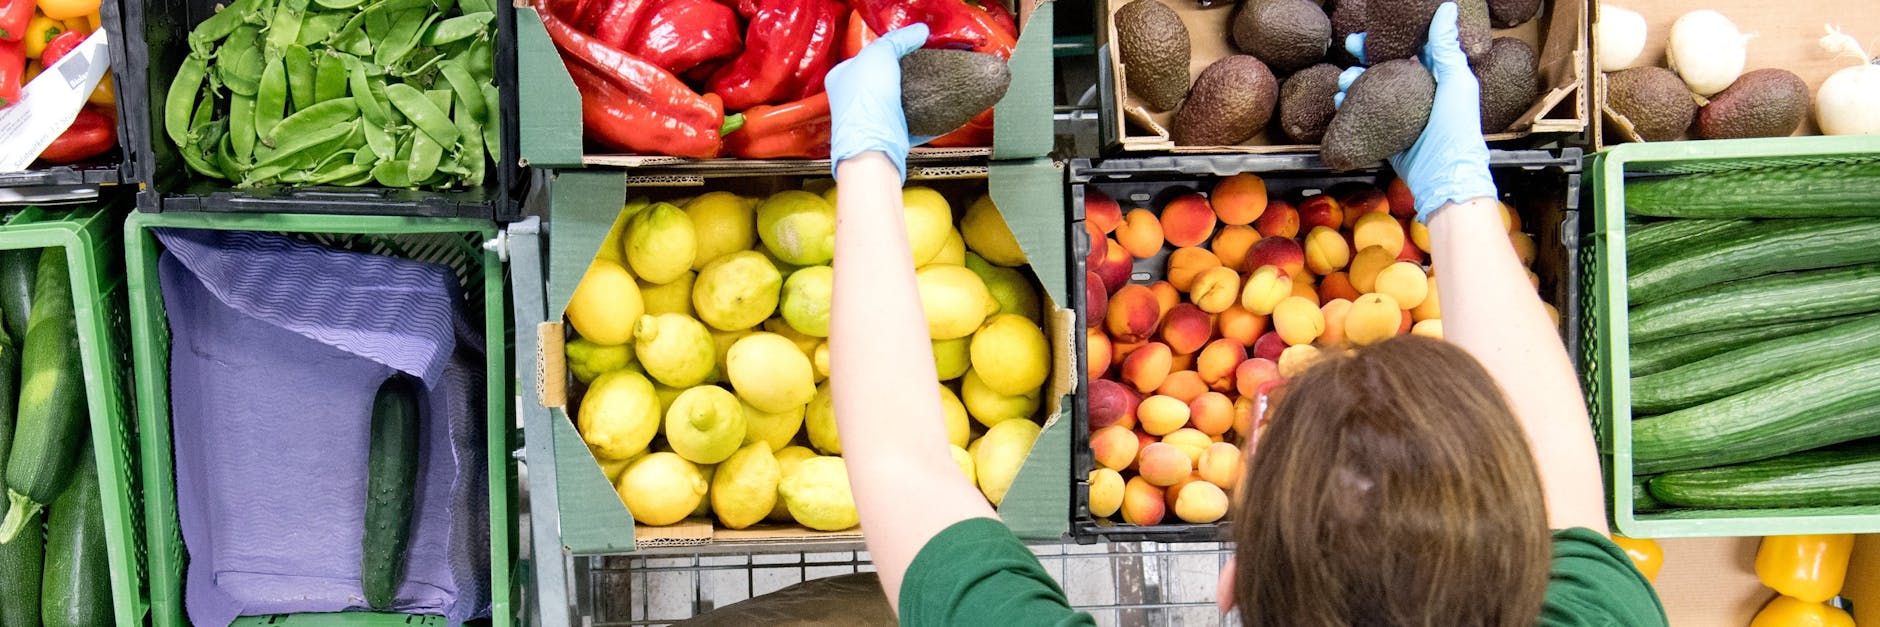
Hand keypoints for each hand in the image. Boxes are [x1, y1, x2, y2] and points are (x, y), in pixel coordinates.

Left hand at [825, 24, 929, 179]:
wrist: (874, 145)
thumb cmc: (864, 102)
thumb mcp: (879, 54)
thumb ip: (898, 40)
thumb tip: (917, 32)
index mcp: (841, 78)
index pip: (866, 56)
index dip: (887, 48)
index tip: (907, 44)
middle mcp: (854, 100)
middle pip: (884, 77)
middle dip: (903, 70)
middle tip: (920, 60)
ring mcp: (872, 118)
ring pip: (898, 99)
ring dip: (915, 91)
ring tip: (930, 79)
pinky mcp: (891, 134)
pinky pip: (912, 121)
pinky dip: (924, 114)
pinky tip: (935, 104)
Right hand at [1340, 2, 1496, 222]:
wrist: (1444, 176)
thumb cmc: (1458, 129)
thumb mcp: (1455, 82)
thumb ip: (1447, 47)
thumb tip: (1446, 8)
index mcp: (1437, 77)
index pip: (1411, 48)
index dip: (1391, 37)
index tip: (1372, 31)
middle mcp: (1417, 93)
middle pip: (1386, 66)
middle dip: (1366, 56)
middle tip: (1351, 46)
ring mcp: (1400, 114)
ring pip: (1370, 89)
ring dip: (1354, 80)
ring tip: (1345, 80)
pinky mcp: (1385, 134)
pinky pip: (1363, 115)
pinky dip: (1349, 106)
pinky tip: (1340, 101)